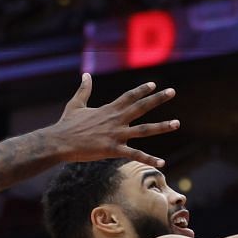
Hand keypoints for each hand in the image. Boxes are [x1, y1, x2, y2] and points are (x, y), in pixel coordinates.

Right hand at [45, 74, 178, 168]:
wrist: (60, 141)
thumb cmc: (67, 124)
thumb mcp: (76, 104)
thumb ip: (84, 89)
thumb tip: (86, 75)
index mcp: (109, 109)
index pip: (129, 96)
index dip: (142, 90)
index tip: (154, 84)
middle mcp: (116, 119)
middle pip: (141, 107)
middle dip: (157, 99)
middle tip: (172, 92)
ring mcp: (116, 134)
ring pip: (144, 130)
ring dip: (161, 126)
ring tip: (176, 123)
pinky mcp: (113, 149)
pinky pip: (135, 154)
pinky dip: (149, 158)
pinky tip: (162, 162)